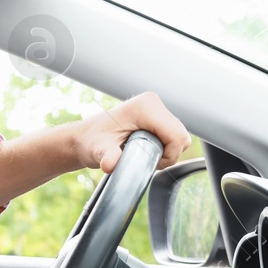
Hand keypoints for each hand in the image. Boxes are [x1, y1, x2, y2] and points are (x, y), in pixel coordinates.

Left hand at [73, 92, 190, 173]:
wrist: (86, 137)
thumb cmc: (92, 141)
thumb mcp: (99, 150)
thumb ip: (107, 156)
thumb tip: (110, 164)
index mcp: (145, 107)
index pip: (176, 135)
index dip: (169, 156)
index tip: (150, 163)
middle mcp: (153, 103)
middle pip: (181, 136)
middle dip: (169, 154)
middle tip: (146, 160)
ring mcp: (156, 108)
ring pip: (180, 136)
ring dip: (167, 151)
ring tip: (146, 155)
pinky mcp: (157, 116)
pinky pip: (175, 135)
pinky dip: (166, 147)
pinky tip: (148, 149)